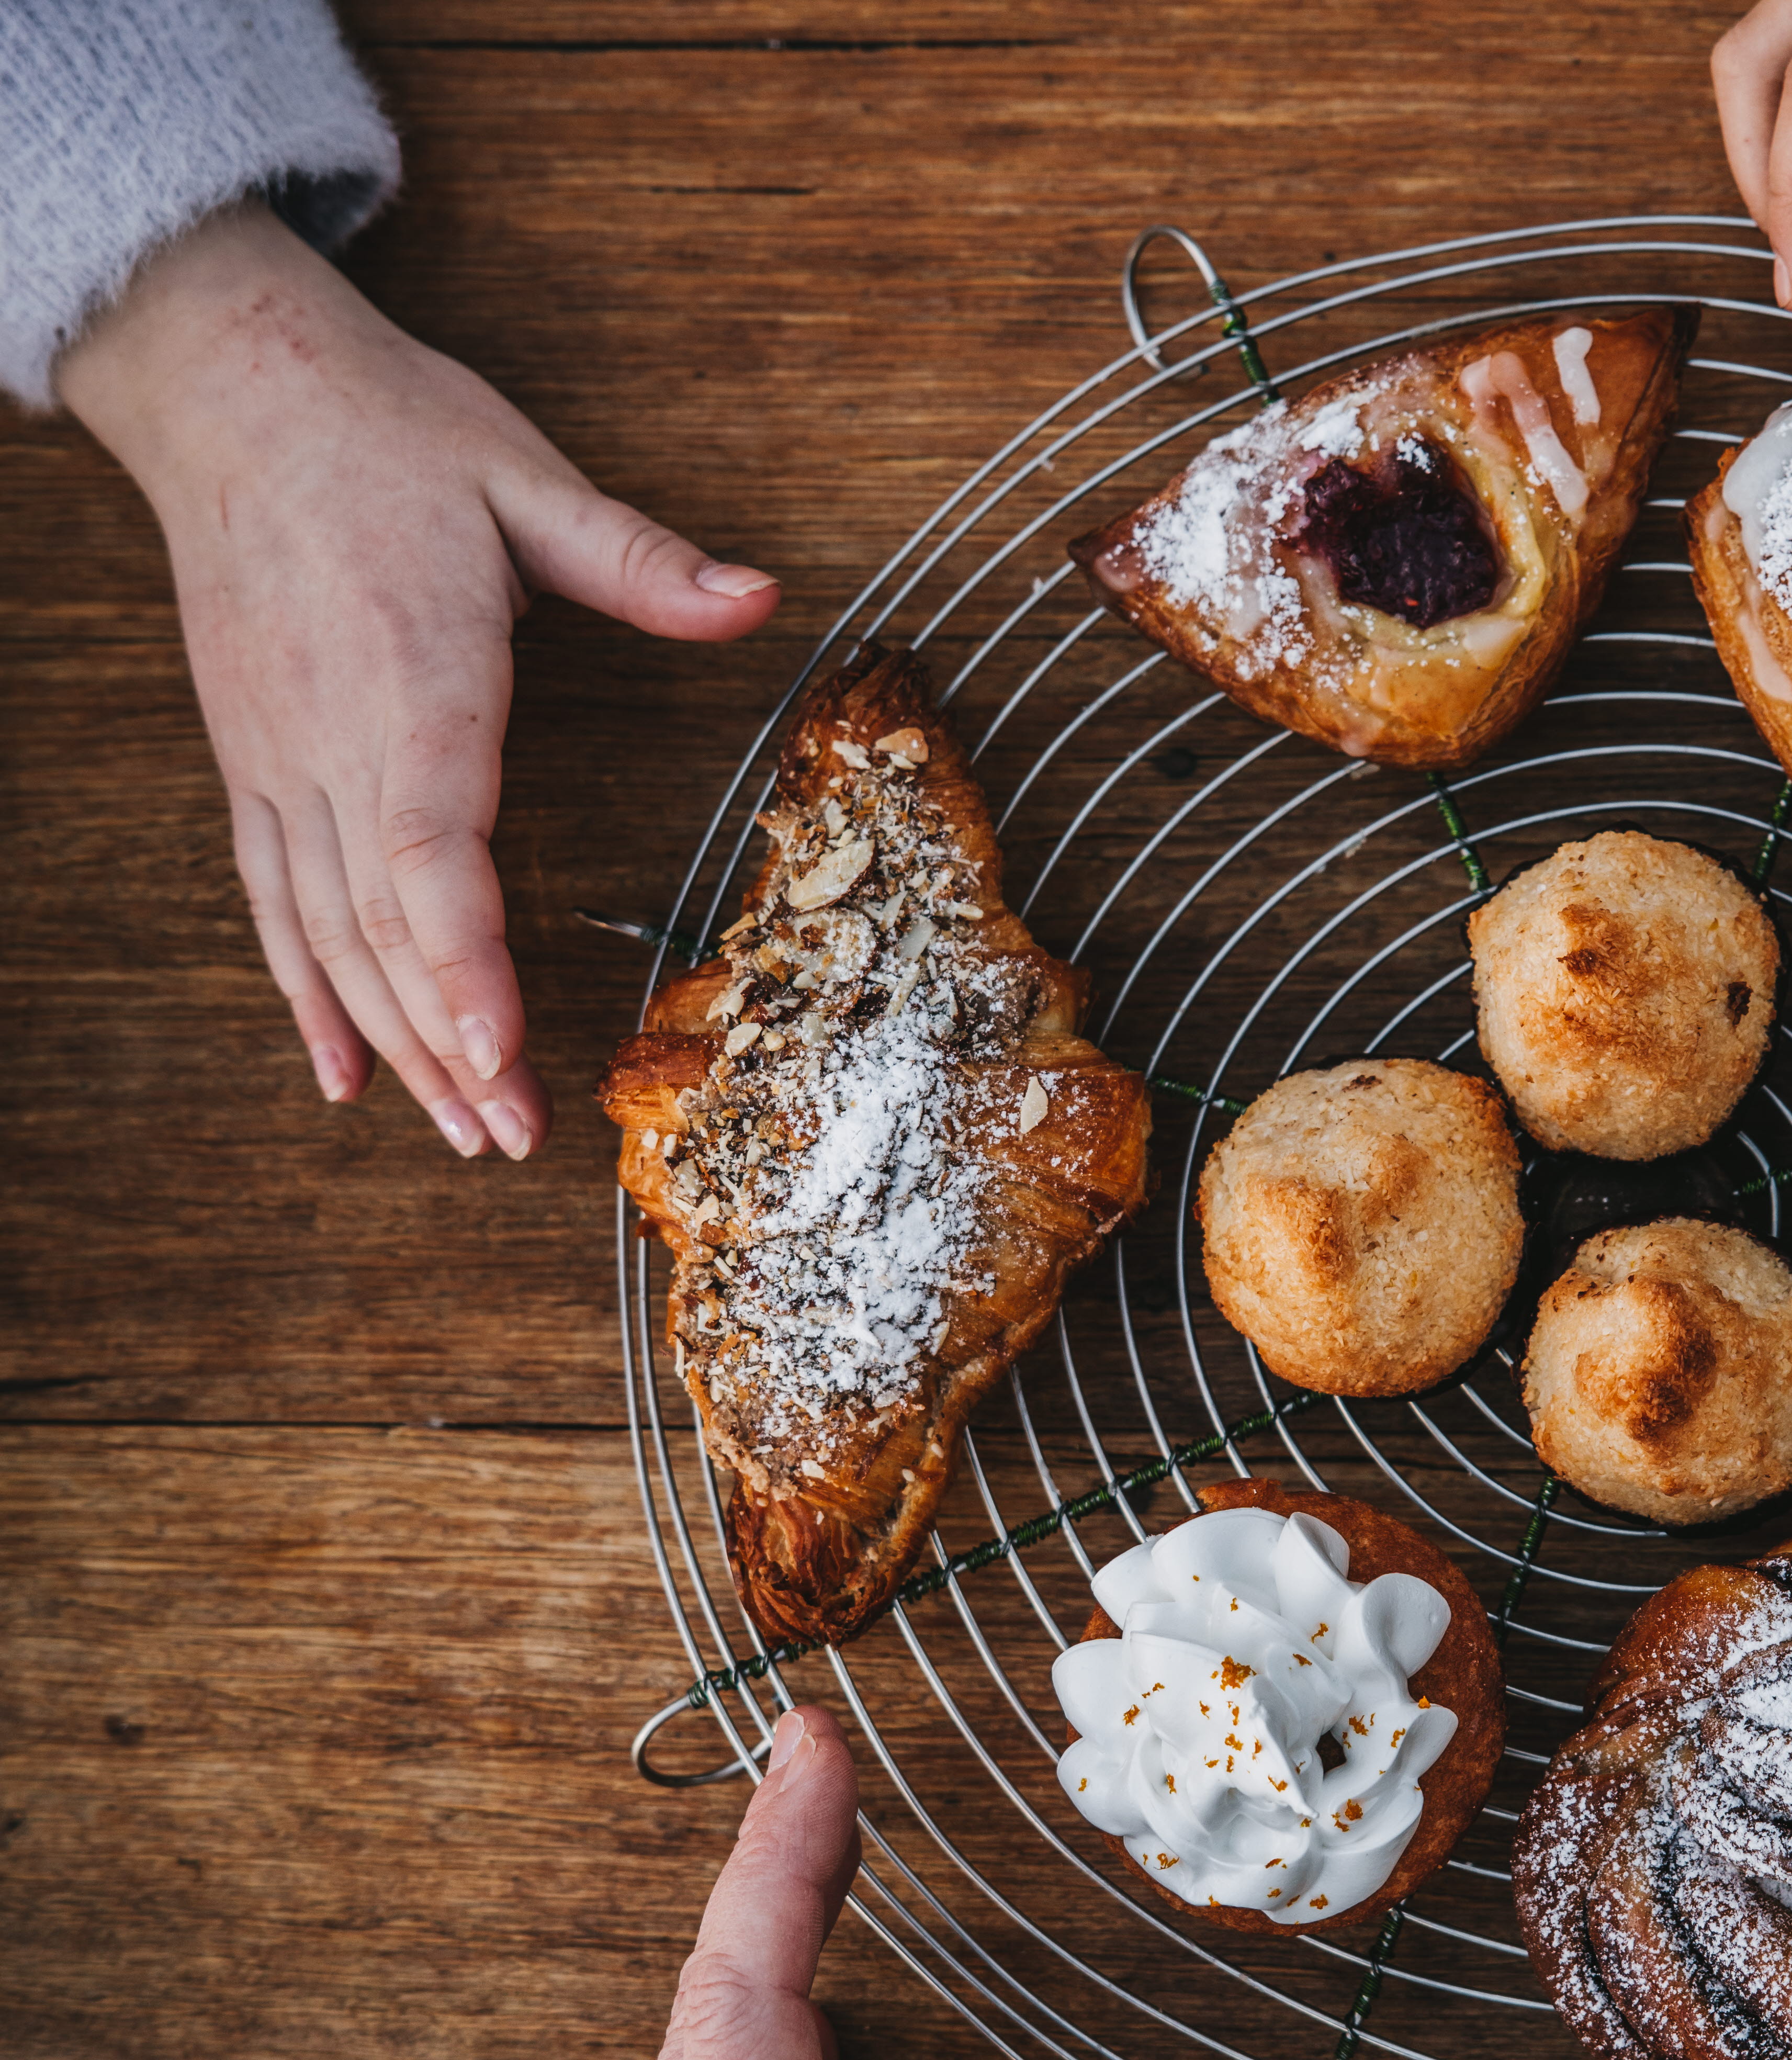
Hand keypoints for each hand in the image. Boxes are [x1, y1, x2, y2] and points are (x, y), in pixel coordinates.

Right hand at [56, 201, 781, 1161]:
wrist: (228, 382)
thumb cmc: (386, 432)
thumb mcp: (524, 475)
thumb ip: (640, 558)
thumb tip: (759, 593)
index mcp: (417, 678)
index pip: (430, 847)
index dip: (462, 959)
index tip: (497, 1049)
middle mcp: (334, 736)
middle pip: (387, 924)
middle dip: (453, 1045)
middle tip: (513, 1141)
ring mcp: (280, 758)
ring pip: (331, 934)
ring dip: (397, 1043)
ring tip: (462, 1133)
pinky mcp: (250, 763)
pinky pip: (274, 901)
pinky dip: (307, 996)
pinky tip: (346, 1077)